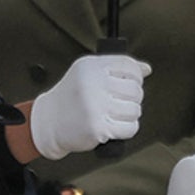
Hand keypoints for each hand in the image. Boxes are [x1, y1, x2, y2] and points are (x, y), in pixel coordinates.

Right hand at [27, 53, 148, 159]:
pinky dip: (126, 129)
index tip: (131, 83)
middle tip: (118, 103)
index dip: (136, 76)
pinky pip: (130, 128)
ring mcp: (96, 107)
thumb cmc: (70, 98)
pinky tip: (115, 126)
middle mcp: (93, 85)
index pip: (129, 65)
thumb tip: (146, 69)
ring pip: (134, 110)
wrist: (48, 123)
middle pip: (135, 90)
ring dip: (129, 115)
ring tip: (115, 115)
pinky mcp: (98, 128)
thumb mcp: (87, 73)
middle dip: (131, 99)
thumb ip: (116, 68)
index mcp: (91, 67)